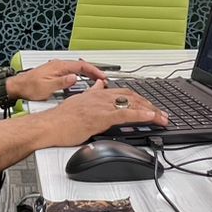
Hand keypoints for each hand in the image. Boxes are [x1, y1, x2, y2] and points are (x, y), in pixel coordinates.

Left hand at [7, 59, 107, 101]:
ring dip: (86, 73)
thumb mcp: (46, 87)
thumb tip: (74, 78)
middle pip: (80, 65)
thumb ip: (62, 82)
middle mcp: (57, 65)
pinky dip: (79, 75)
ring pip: (75, 68)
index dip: (93, 70)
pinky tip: (81, 80)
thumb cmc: (28, 88)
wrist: (16, 88)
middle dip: (93, 71)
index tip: (102, 76)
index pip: (81, 65)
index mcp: (58, 66)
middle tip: (103, 79)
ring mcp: (55, 68)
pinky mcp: (53, 73)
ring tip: (95, 80)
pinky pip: (70, 72)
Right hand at [42, 79, 167, 146]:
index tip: (150, 106)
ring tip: (162, 118)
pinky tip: (150, 117)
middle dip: (150, 106)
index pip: (124, 93)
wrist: (48, 126)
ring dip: (150, 111)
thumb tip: (99, 85)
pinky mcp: (100, 117)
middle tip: (162, 114)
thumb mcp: (78, 100)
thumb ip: (91, 92)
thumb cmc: (60, 118)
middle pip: (132, 97)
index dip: (140, 99)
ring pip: (132, 104)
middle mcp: (101, 97)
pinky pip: (124, 114)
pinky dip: (140, 114)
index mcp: (97, 94)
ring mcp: (101, 106)